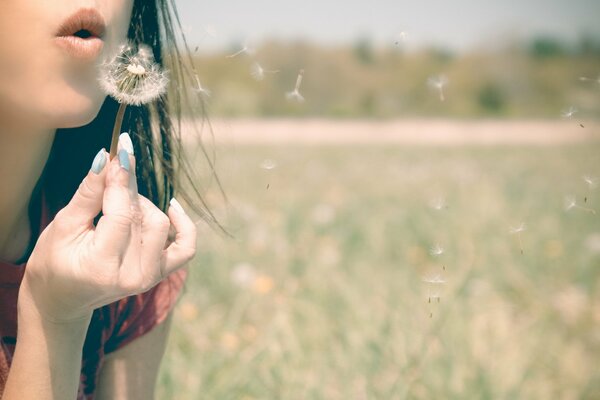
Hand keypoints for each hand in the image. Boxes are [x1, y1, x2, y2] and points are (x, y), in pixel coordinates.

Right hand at [19, 134, 196, 322]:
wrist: (62, 299)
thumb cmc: (54, 261)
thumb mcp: (63, 225)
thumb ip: (89, 193)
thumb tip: (107, 158)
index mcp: (102, 266)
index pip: (122, 214)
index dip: (122, 180)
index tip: (121, 151)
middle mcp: (133, 276)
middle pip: (143, 217)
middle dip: (127, 189)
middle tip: (111, 174)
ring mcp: (150, 277)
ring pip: (161, 224)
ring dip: (142, 205)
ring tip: (117, 205)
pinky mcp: (161, 274)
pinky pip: (186, 246)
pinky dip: (182, 224)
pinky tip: (171, 206)